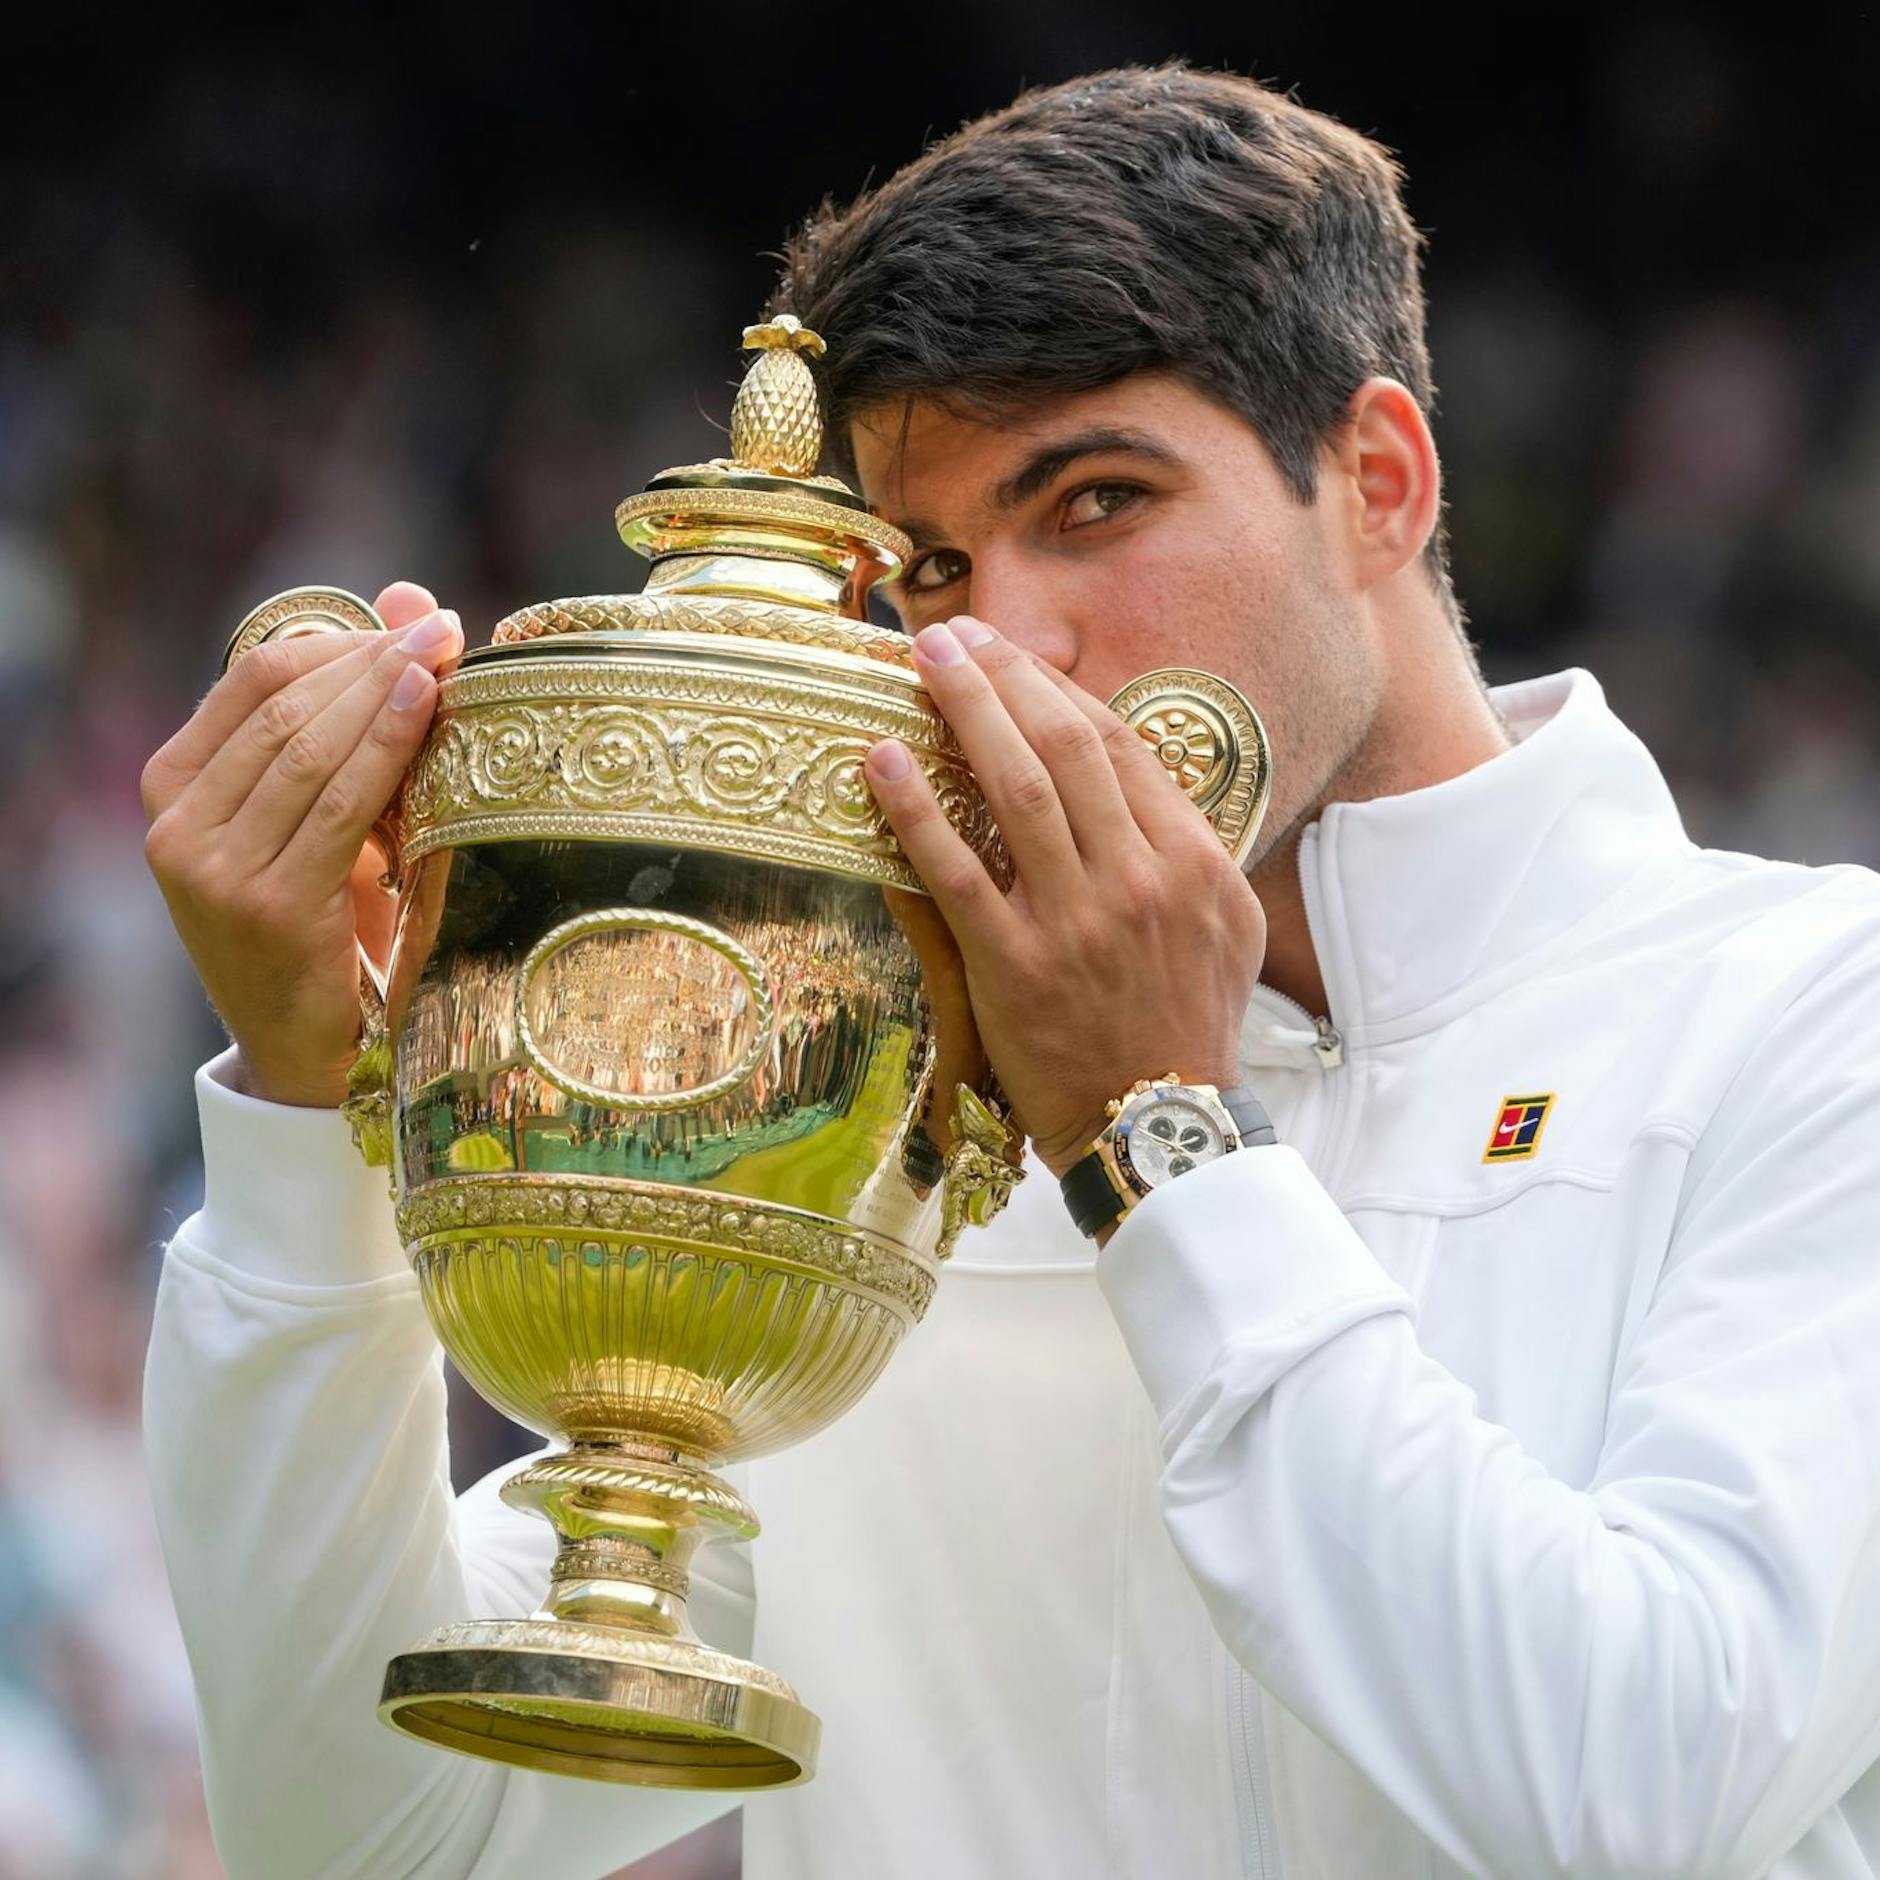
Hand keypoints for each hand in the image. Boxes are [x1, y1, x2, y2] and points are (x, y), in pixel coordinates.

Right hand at [141, 583, 462, 1107]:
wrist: (312, 1050)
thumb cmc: (329, 922)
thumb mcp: (330, 815)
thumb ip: (353, 712)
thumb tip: (409, 597)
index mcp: (174, 787)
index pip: (254, 679)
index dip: (340, 640)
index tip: (416, 622)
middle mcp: (177, 825)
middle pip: (284, 707)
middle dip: (373, 660)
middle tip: (446, 631)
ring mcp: (212, 869)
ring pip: (310, 749)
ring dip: (386, 694)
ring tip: (447, 656)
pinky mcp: (267, 907)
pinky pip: (338, 806)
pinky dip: (387, 748)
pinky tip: (426, 708)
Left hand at [863, 615, 1266, 1177]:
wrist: (1157, 1125)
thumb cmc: (1186, 1025)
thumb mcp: (1226, 929)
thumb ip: (1186, 850)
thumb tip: (1136, 782)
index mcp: (1192, 861)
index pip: (1116, 745)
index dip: (1056, 688)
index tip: (1011, 654)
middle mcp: (1138, 879)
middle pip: (1063, 747)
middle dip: (1003, 676)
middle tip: (953, 637)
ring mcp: (1075, 922)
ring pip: (1013, 790)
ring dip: (962, 713)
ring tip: (921, 664)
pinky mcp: (1014, 966)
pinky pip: (955, 872)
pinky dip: (915, 810)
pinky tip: (880, 763)